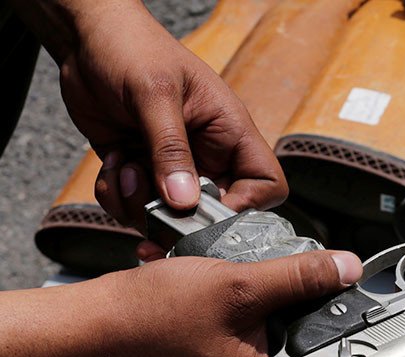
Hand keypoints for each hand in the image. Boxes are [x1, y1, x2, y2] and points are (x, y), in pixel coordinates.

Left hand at [49, 1, 285, 227]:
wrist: (86, 38)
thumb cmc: (132, 48)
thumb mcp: (154, 94)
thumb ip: (170, 149)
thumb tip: (184, 202)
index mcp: (230, 132)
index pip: (266, 183)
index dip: (247, 207)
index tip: (208, 213)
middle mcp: (207, 155)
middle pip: (214, 212)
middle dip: (179, 217)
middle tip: (150, 208)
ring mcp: (173, 167)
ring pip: (169, 217)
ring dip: (139, 206)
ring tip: (125, 167)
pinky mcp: (141, 172)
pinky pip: (135, 208)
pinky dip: (117, 196)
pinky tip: (113, 163)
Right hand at [103, 250, 362, 356]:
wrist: (101, 320)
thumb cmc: (153, 315)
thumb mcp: (239, 286)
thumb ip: (300, 277)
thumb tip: (346, 269)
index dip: (344, 334)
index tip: (354, 304)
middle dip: (315, 318)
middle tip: (319, 285)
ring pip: (286, 349)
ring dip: (289, 315)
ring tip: (283, 287)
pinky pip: (262, 347)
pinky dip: (266, 320)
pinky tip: (258, 297)